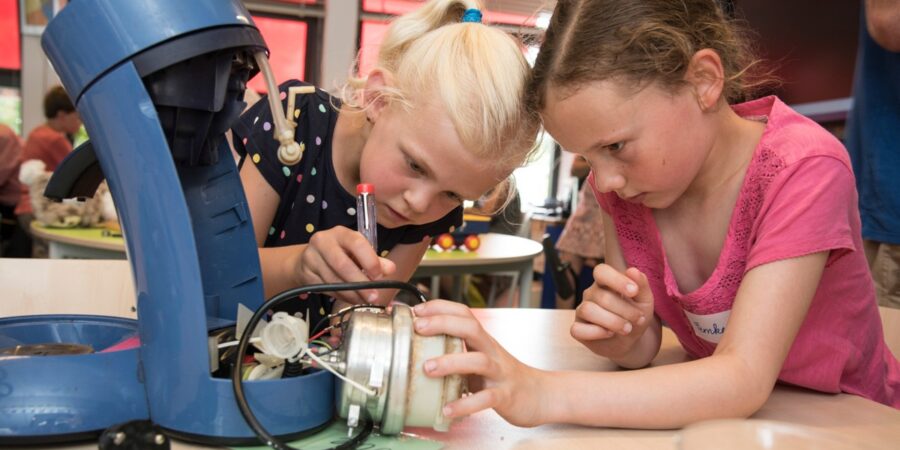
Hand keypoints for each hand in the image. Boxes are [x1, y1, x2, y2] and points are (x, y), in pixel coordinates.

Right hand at [290, 226, 395, 303]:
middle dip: (360, 284)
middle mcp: (323, 242)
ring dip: (352, 294)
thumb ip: (374, 260)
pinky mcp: (306, 275)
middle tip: (373, 296)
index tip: (379, 276)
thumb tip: (390, 269)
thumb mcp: (358, 252)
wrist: (307, 259)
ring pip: (333, 281)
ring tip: (364, 300)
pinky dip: (341, 297)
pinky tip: (351, 299)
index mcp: (341, 233)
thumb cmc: (339, 253)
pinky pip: (326, 289)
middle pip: (342, 265)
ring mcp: (311, 258)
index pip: (356, 243)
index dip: (369, 260)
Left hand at [412, 300, 549, 426]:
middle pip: (471, 328)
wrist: (540, 395)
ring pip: (478, 361)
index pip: (464, 314)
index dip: (441, 307)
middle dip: (443, 324)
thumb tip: (421, 349)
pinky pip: (485, 399)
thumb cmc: (504, 377)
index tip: (417, 310)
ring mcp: (499, 373)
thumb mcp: (481, 358)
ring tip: (427, 368)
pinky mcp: (505, 396)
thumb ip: (458, 352)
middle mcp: (492, 352)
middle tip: (419, 328)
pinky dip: (465, 404)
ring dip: (451, 362)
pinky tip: (447, 409)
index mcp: (484, 341)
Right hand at [571, 264, 653, 357]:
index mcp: (605, 282)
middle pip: (601, 296)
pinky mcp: (577, 329)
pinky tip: (609, 334)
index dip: (616, 279)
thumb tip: (633, 271)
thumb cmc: (635, 317)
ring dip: (612, 322)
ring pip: (588, 310)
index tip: (634, 291)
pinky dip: (596, 333)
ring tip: (627, 329)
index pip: (601, 271)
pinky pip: (577, 329)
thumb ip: (642, 285)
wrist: (629, 341)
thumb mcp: (645, 301)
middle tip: (639, 319)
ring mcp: (582, 310)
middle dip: (625, 310)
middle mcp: (591, 294)